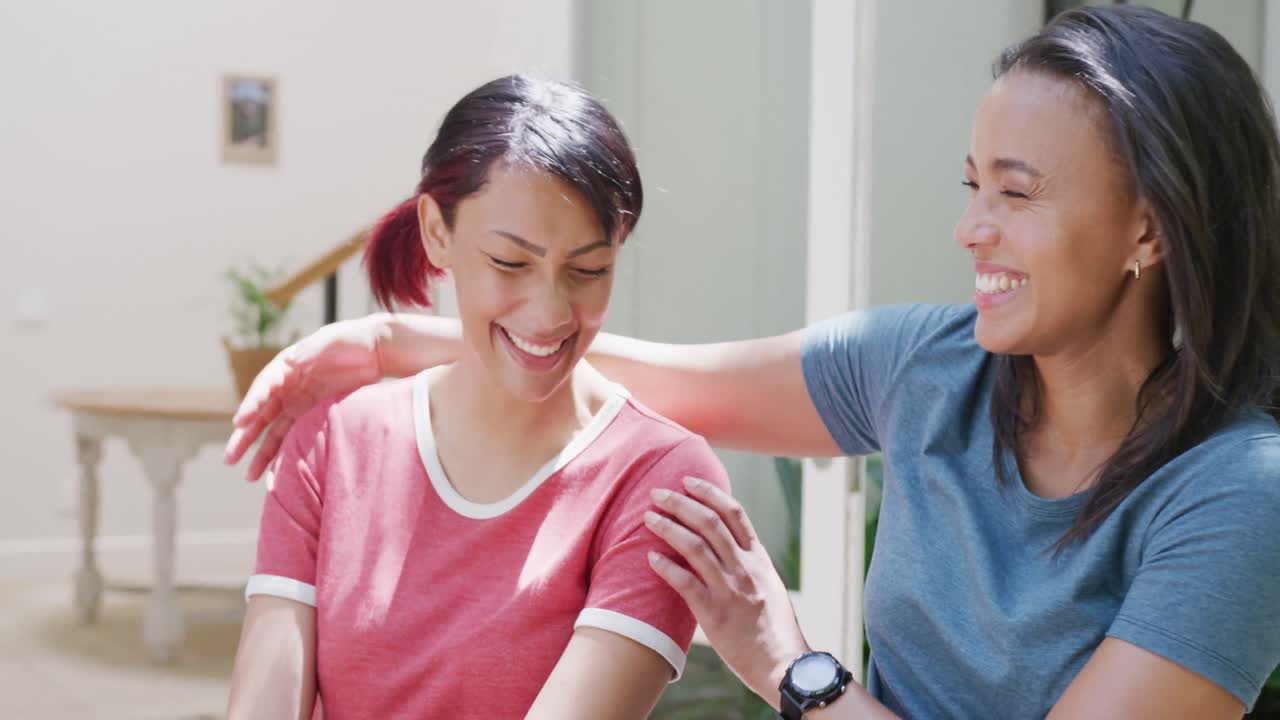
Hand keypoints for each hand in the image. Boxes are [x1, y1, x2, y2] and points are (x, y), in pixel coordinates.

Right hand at [223, 317, 383, 479]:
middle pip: (261, 415)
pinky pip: (294, 438)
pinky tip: (276, 474)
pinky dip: (285, 455)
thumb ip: (312, 349)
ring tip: (248, 477)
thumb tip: (293, 362)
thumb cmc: (349, 341)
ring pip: (274, 432)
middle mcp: (287, 387)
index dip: (251, 404)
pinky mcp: (312, 416)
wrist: (373, 351)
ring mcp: (299, 403)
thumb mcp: (330, 339)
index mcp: (286, 366)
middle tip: (230, 458)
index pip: (264, 387)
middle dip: (245, 438)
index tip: (240, 422)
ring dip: (261, 454)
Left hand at [646, 477, 809, 707]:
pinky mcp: (715, 614)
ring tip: (649, 518)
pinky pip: (686, 583)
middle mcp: (745, 568)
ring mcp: (730, 589)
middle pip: (710, 522)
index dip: (709, 493)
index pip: (734, 514)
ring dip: (668, 528)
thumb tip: (730, 549)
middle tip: (658, 493)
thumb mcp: (769, 588)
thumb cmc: (776, 630)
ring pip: (695, 546)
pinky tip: (650, 558)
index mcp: (758, 559)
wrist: (784, 665)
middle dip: (681, 503)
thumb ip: (750, 567)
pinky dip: (666, 567)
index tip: (689, 481)